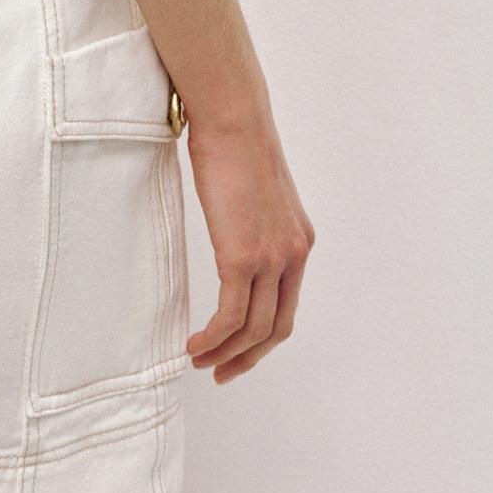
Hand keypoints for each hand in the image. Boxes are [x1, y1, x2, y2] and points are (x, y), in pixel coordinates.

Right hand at [184, 109, 314, 381]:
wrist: (233, 119)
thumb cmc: (234, 142)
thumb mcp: (253, 192)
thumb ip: (251, 220)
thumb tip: (231, 228)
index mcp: (298, 242)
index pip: (286, 306)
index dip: (262, 338)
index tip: (236, 351)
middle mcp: (293, 255)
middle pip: (275, 328)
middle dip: (246, 358)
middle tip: (219, 372)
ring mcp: (271, 258)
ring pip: (253, 329)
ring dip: (225, 353)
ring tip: (199, 360)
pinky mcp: (243, 256)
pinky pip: (231, 316)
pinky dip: (213, 338)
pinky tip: (195, 343)